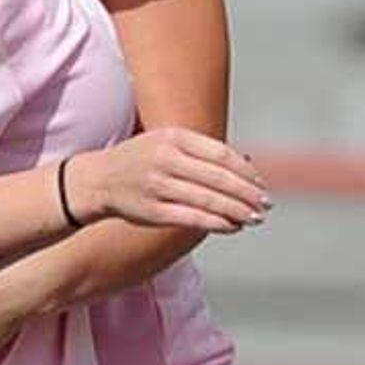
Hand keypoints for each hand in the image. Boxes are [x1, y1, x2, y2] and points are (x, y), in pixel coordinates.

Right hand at [76, 130, 269, 233]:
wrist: (98, 180)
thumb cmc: (142, 160)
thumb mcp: (167, 142)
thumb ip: (204, 151)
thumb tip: (248, 162)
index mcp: (174, 137)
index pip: (221, 155)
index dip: (246, 172)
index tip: (261, 184)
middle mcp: (166, 159)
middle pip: (219, 178)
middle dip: (247, 194)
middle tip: (266, 204)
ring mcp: (158, 186)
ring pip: (208, 200)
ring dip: (237, 211)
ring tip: (255, 218)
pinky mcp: (153, 211)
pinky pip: (192, 219)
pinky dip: (217, 224)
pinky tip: (233, 227)